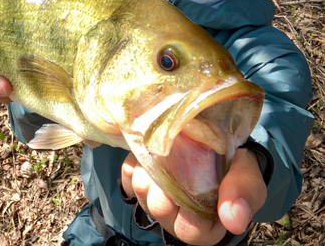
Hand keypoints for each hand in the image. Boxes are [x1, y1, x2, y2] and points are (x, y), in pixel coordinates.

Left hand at [121, 148, 266, 245]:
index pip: (189, 229)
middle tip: (176, 156)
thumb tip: (233, 221)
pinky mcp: (140, 182)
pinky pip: (127, 174)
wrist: (221, 148)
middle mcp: (175, 218)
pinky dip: (135, 161)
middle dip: (164, 182)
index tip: (196, 177)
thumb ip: (243, 194)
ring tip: (166, 150)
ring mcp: (154, 201)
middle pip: (158, 207)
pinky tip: (150, 152)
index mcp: (204, 228)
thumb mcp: (249, 179)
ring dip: (149, 169)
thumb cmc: (236, 170)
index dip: (187, 205)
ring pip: (140, 190)